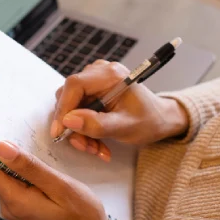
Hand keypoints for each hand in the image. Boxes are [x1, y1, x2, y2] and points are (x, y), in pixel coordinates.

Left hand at [0, 92, 121, 219]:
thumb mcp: (62, 188)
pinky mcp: (22, 203)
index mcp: (16, 200)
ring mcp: (14, 204)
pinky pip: (10, 175)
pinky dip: (7, 155)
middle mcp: (9, 203)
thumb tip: (1, 146)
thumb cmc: (83, 219)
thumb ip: (31, 168)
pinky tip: (11, 139)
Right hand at [52, 60, 188, 160]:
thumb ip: (97, 125)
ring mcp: (94, 80)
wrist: (159, 119)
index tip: (59, 132)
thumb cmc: (149, 120)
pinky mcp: (92, 90)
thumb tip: (68, 121)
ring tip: (97, 148)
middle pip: (70, 97)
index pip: (74, 85)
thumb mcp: (125, 127)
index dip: (63, 109)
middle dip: (75, 127)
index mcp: (110, 74)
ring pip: (71, 106)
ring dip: (80, 131)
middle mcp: (99, 72)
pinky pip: (77, 109)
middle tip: (88, 147)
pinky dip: (84, 128)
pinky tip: (97, 141)